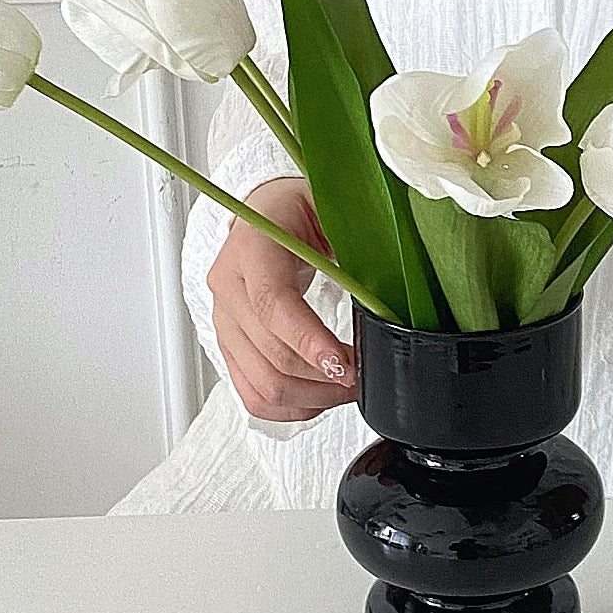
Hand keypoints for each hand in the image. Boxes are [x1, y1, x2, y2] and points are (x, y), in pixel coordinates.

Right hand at [206, 176, 357, 419]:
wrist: (269, 210)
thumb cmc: (302, 207)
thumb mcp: (332, 208)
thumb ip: (356, 242)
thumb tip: (387, 294)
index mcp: (252, 248)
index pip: (273, 305)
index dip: (309, 341)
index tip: (345, 366)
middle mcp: (228, 287)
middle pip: (272, 355)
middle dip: (326, 377)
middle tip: (366, 375)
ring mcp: (225, 320)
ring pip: (263, 385)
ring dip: (314, 397)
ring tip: (350, 386)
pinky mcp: (230, 344)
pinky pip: (253, 394)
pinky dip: (291, 405)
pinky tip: (321, 394)